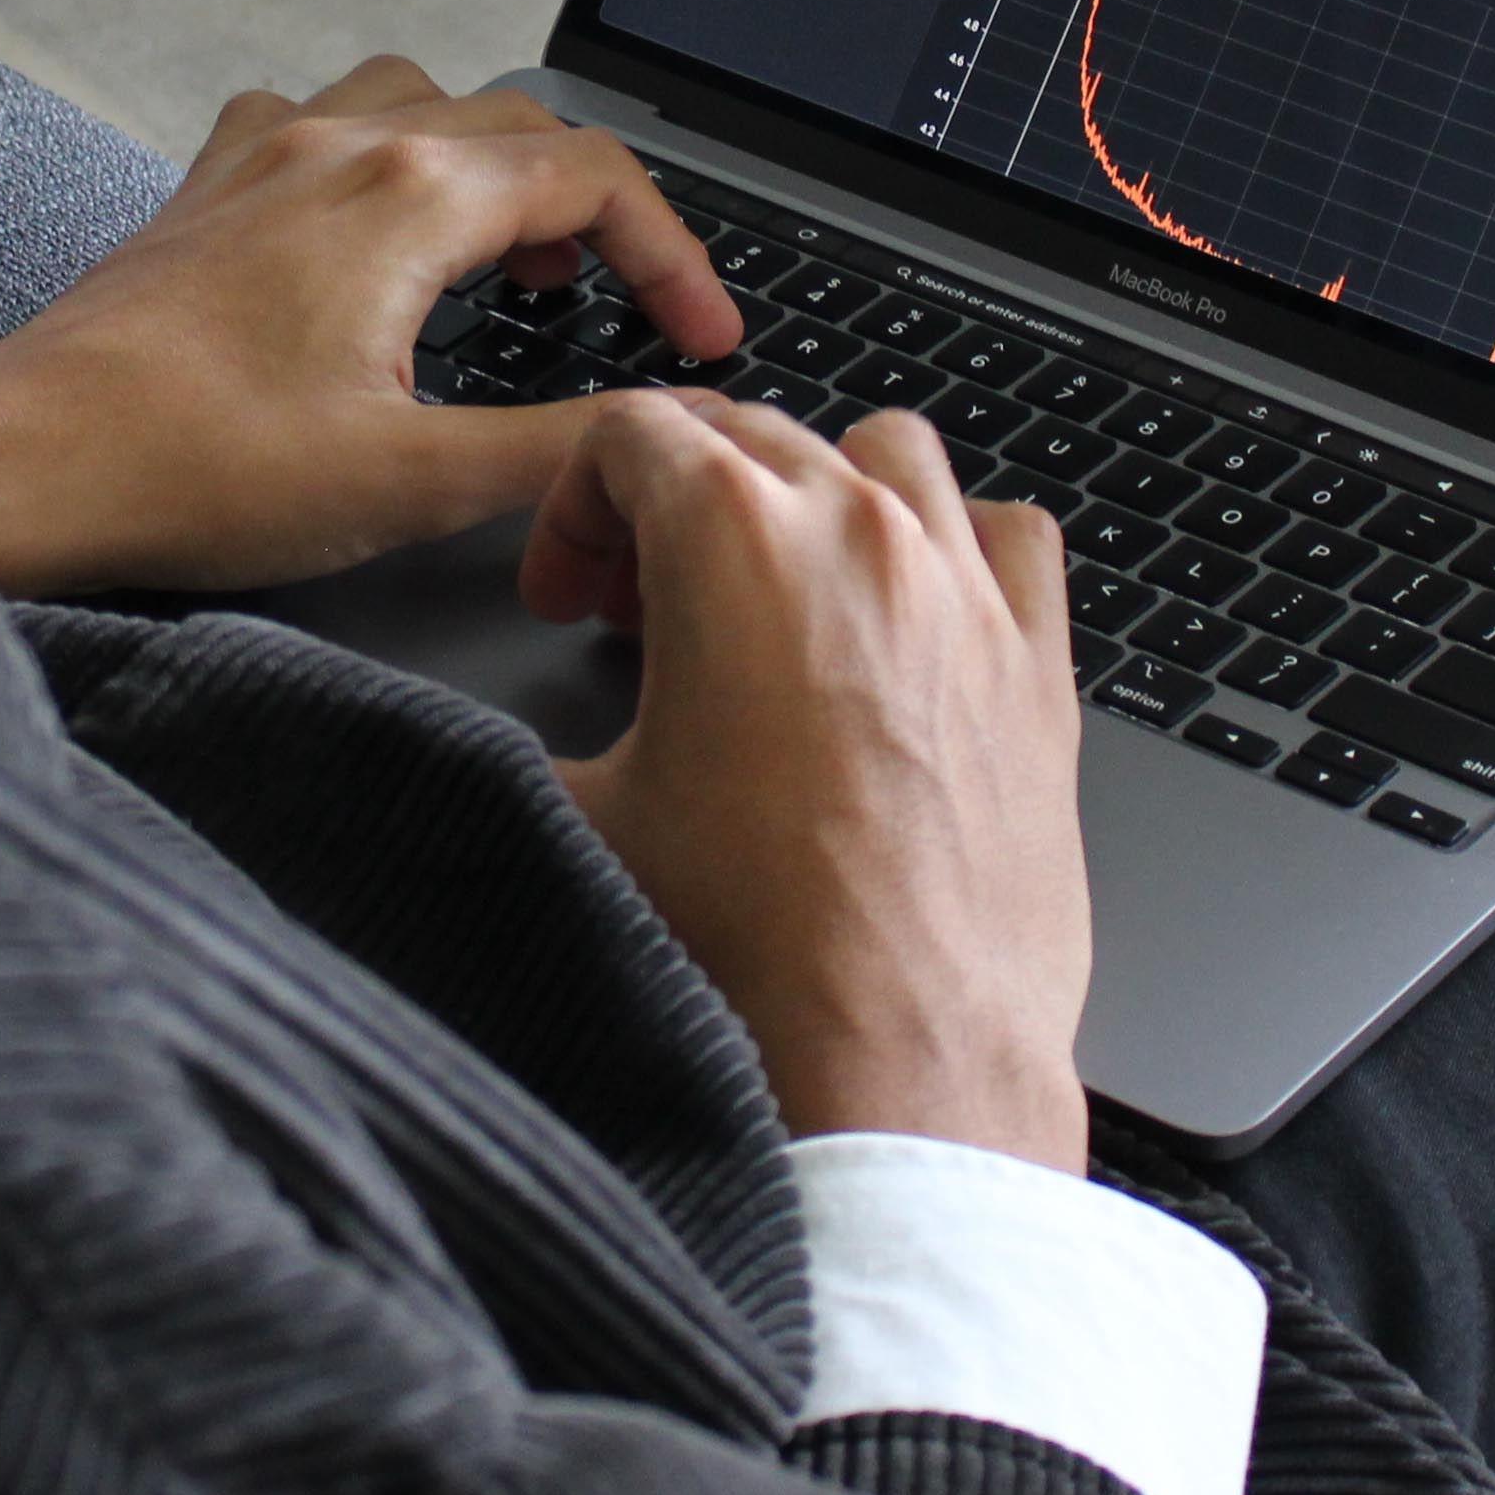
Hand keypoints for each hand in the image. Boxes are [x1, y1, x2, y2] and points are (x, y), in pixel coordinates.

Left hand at [0, 57, 741, 596]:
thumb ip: (559, 447)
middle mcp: (339, 148)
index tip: (700, 333)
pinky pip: (317, 122)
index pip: (595, 177)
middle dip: (598, 211)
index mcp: (406, 198)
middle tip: (624, 304)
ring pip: (421, 101)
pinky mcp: (209, 195)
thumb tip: (658, 431)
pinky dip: (378, 156)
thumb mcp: (413, 479)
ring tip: (510, 256)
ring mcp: (266, 161)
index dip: (675, 254)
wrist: (28, 464)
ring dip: (489, 164)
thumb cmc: (190, 469)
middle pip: (521, 127)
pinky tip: (369, 232)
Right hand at [529, 397, 1092, 1170]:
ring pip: (888, 455)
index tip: (568, 594)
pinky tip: (914, 621)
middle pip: (749, 436)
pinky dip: (958, 549)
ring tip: (772, 592)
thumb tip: (455, 734)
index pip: (632, 433)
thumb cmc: (747, 948)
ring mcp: (965, 592)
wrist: (894, 1060)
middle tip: (634, 612)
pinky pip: (1011, 537)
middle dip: (672, 506)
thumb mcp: (577, 817)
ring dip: (816, 496)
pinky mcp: (1040, 665)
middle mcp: (861, 537)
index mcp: (733, 540)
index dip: (573, 506)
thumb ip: (509, 738)